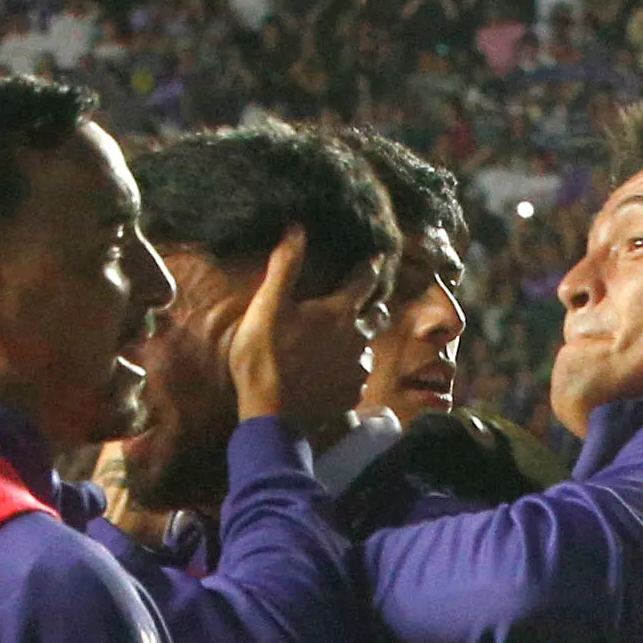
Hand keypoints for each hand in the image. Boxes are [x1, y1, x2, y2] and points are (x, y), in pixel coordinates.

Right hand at [237, 226, 359, 440]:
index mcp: (340, 312)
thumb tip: (297, 228)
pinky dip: (347, 373)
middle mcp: (358, 338)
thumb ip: (286, 266)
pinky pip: (357, 378)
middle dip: (370, 306)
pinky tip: (331, 375)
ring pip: (366, 348)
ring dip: (356, 344)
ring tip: (339, 346)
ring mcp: (358, 369)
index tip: (377, 257)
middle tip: (361, 304)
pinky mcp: (353, 395)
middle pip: (374, 315)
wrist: (271, 415)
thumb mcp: (268, 306)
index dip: (370, 266)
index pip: (364, 279)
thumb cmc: (265, 357)